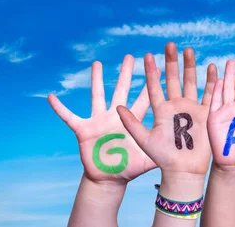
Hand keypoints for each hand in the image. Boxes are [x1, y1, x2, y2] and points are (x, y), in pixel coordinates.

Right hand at [48, 56, 154, 183]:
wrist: (110, 179)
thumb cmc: (130, 168)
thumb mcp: (148, 158)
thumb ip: (162, 150)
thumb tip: (183, 148)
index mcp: (132, 121)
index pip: (143, 99)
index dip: (149, 84)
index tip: (157, 68)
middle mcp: (115, 116)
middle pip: (122, 90)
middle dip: (126, 74)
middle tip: (131, 56)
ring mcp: (99, 121)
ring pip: (97, 96)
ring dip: (97, 80)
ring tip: (97, 63)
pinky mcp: (83, 130)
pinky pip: (69, 117)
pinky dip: (59, 108)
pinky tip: (51, 97)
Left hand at [117, 44, 216, 204]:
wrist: (184, 171)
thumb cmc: (163, 158)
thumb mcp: (144, 140)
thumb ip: (132, 124)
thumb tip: (117, 107)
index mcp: (161, 110)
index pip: (154, 86)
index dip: (150, 72)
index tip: (146, 55)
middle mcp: (176, 106)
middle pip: (173, 79)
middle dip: (172, 62)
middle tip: (169, 44)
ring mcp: (191, 109)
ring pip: (191, 83)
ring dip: (190, 67)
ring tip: (189, 50)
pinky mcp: (205, 115)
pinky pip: (209, 95)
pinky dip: (212, 82)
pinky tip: (212, 67)